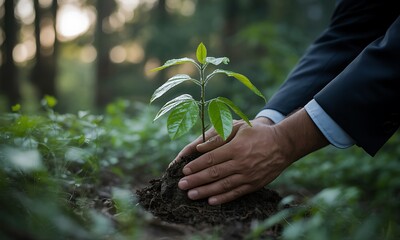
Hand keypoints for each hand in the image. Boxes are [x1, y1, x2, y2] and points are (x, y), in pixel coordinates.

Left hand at [177, 109, 327, 204]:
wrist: (283, 144)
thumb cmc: (258, 133)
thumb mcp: (239, 128)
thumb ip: (219, 137)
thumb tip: (199, 148)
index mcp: (236, 147)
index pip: (211, 159)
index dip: (196, 166)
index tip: (184, 170)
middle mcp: (241, 163)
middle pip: (214, 174)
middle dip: (196, 180)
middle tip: (182, 185)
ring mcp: (248, 175)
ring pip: (223, 186)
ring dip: (205, 191)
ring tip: (191, 195)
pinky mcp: (254, 184)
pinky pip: (236, 193)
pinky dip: (223, 198)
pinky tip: (211, 201)